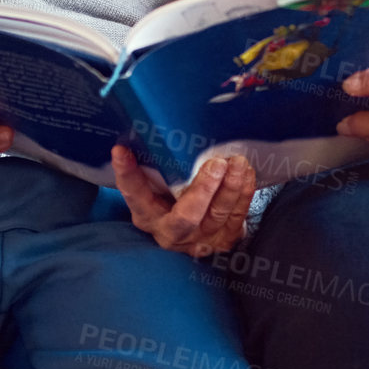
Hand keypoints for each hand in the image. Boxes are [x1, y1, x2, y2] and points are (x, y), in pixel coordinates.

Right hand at [112, 146, 255, 257]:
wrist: (193, 232)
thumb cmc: (171, 198)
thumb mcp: (156, 186)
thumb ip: (154, 166)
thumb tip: (145, 129)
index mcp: (147, 215)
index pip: (135, 194)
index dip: (127, 174)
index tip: (121, 151)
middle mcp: (171, 231)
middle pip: (186, 217)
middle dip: (202, 191)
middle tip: (215, 164)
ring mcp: (200, 239)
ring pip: (217, 216)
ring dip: (230, 188)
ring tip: (237, 163)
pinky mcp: (224, 240)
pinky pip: (237, 218)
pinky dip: (243, 194)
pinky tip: (246, 174)